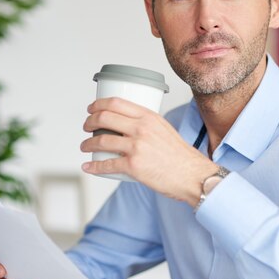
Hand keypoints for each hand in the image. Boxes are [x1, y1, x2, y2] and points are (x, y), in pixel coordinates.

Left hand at [80, 97, 217, 205]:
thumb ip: (147, 125)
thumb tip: (128, 126)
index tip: (92, 109)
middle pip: (104, 118)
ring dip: (88, 143)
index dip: (98, 105)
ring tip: (85, 146)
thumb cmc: (181, 156)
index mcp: (149, 117)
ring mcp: (137, 147)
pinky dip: (94, 167)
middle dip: (89, 122)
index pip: (116, 103)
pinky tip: (88, 167)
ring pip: (101, 141)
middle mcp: (141, 128)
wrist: (193, 175)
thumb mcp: (165, 129)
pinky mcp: (134, 166)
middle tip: (86, 127)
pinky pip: (107, 165)